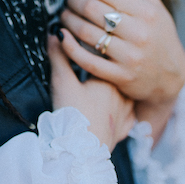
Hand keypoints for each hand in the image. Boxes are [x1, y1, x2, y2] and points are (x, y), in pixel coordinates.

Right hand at [47, 34, 136, 151]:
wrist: (81, 151)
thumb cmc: (72, 114)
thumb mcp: (62, 81)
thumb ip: (59, 56)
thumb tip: (55, 32)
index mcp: (110, 79)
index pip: (105, 58)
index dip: (95, 51)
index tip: (87, 45)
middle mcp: (122, 94)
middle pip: (116, 76)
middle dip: (107, 71)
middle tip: (96, 67)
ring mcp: (125, 114)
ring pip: (126, 95)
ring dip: (119, 91)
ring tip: (110, 88)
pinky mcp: (122, 131)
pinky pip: (129, 117)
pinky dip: (125, 112)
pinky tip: (121, 111)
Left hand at [58, 0, 184, 140]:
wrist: (169, 76)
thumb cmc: (158, 32)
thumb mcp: (153, 1)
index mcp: (146, 11)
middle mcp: (139, 33)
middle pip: (92, 10)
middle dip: (74, 3)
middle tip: (68, 1)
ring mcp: (129, 57)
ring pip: (87, 34)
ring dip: (68, 22)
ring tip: (63, 17)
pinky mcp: (120, 76)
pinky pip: (86, 60)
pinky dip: (69, 48)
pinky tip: (62, 37)